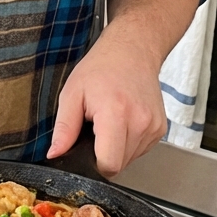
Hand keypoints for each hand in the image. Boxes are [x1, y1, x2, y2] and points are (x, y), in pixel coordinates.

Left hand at [46, 24, 166, 177]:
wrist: (132, 50)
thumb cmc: (102, 67)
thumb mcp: (72, 93)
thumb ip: (64, 128)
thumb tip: (55, 153)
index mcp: (115, 114)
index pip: (109, 164)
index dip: (94, 165)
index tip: (87, 150)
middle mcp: (140, 122)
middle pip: (119, 165)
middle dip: (104, 154)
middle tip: (96, 129)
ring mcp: (153, 126)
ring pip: (130, 159)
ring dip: (117, 149)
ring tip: (110, 121)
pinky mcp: (160, 128)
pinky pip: (141, 150)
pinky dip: (129, 142)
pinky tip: (123, 121)